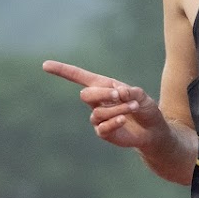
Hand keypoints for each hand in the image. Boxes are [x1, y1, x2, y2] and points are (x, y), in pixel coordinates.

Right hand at [42, 60, 164, 149]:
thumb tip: (118, 92)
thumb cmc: (145, 108)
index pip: (78, 77)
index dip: (62, 71)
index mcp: (103, 86)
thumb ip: (130, 92)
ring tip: (133, 107)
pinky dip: (113, 121)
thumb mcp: (141, 96)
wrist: (153, 129)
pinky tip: (123, 119)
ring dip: (117, 108)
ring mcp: (99, 118)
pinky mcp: (104, 132)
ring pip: (97, 112)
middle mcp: (97, 101)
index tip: (45, 65)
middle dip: (101, 93)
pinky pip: (102, 127)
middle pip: (85, 95)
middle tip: (118, 95)